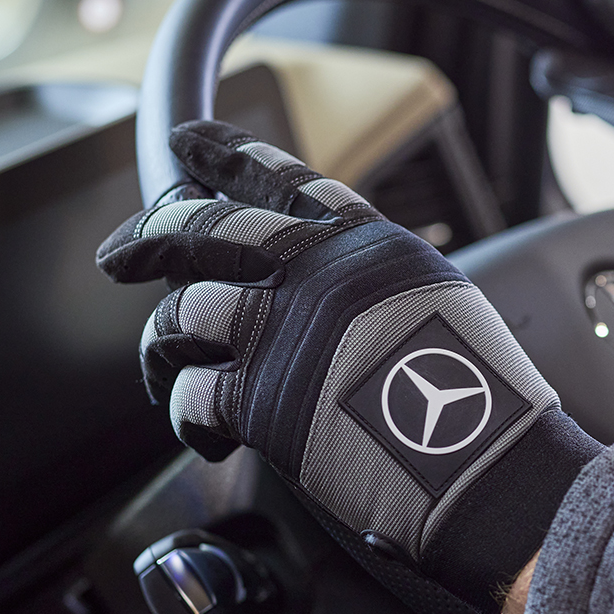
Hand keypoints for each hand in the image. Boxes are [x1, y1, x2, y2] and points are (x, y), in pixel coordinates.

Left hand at [97, 121, 602, 613]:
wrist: (493, 470)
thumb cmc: (486, 405)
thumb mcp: (443, 306)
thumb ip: (376, 286)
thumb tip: (331, 295)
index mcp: (368, 247)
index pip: (285, 178)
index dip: (229, 156)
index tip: (192, 144)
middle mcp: (320, 273)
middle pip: (208, 228)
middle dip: (151, 233)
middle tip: (120, 252)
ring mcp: (286, 332)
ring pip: (183, 311)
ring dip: (163, 345)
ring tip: (164, 367)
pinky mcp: (262, 400)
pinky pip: (191, 393)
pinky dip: (186, 414)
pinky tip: (206, 434)